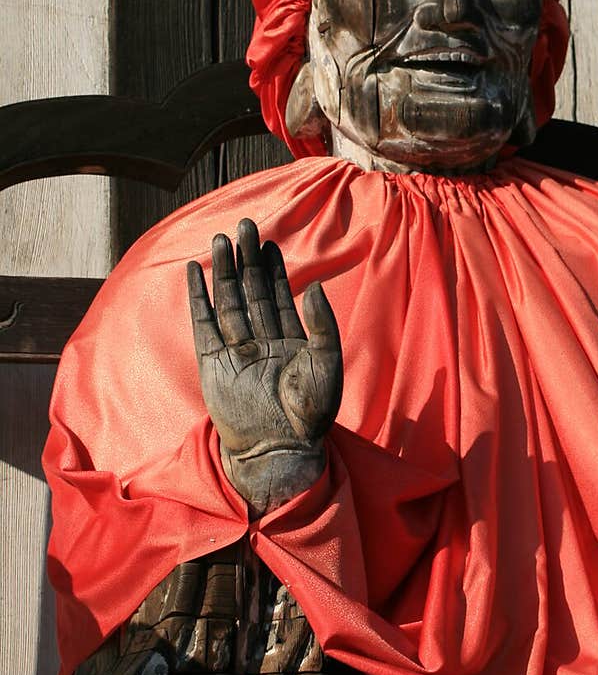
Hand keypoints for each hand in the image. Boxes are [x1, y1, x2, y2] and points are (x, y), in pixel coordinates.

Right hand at [187, 219, 341, 513]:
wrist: (279, 449)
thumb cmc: (310, 414)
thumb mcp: (326, 364)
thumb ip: (321, 325)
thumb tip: (313, 286)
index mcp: (291, 340)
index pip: (277, 295)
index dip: (272, 268)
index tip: (267, 241)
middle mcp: (262, 341)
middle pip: (251, 290)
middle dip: (247, 259)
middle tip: (243, 224)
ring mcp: (236, 350)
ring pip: (227, 301)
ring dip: (224, 271)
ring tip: (221, 239)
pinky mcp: (213, 362)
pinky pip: (203, 323)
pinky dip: (198, 298)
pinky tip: (194, 272)